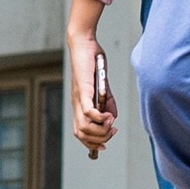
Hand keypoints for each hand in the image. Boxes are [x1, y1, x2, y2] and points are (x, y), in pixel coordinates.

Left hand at [66, 27, 115, 155]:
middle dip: (100, 139)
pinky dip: (100, 119)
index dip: (92, 144)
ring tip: (111, 123)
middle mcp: (77, 105)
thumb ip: (108, 102)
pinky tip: (108, 115)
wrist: (84, 44)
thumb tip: (112, 118)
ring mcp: (79, 98)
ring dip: (101, 131)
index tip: (105, 144)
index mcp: (80, 105)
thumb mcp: (103, 86)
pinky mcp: (83, 90)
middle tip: (113, 131)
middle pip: (82, 135)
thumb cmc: (92, 62)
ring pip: (84, 128)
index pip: (80, 134)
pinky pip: (88, 112)